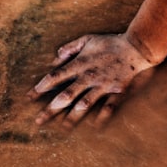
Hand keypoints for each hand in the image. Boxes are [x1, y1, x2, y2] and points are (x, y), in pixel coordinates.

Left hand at [30, 33, 156, 126]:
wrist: (135, 47)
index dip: (42, 87)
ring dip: (72, 117)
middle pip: (66, 95)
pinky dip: (101, 117)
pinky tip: (94, 126)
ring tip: (62, 128)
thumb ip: (70, 47)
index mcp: (80, 63)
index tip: (31, 97)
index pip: (56, 76)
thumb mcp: (87, 39)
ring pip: (84, 104)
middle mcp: (88, 76)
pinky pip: (108, 107)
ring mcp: (102, 85)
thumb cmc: (109, 42)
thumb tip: (56, 57)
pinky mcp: (116, 91)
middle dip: (51, 109)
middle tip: (39, 120)